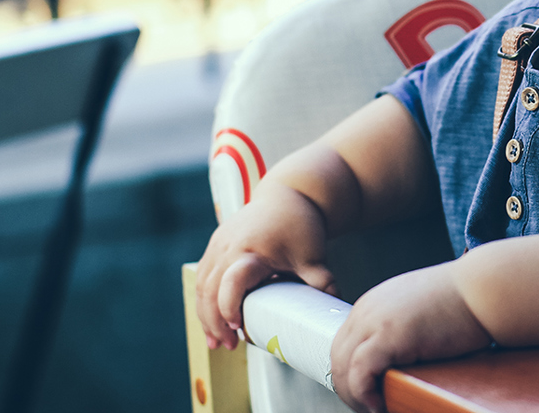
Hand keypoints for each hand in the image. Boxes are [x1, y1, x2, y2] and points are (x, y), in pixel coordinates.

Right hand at [196, 184, 336, 349]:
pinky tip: (209, 320)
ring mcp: (219, 244)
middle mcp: (230, 247)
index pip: (233, 281)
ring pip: (201, 285)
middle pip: (210, 290)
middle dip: (214, 322)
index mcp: (253, 251)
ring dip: (204, 315)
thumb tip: (337, 308)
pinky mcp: (215, 244)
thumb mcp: (313, 255)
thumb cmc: (299, 224)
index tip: (237, 327)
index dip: (230, 306)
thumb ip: (323, 283)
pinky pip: (201, 276)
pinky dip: (202, 300)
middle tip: (227, 345)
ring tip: (215, 341)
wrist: (287, 193)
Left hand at [329, 262, 491, 412]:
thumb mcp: (419, 311)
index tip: (366, 393)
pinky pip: (360, 372)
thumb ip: (402, 330)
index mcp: (372, 304)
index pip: (345, 345)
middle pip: (337, 357)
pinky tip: (378, 404)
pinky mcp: (388, 335)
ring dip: (354, 395)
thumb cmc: (464, 302)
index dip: (350, 374)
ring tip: (374, 409)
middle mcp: (367, 310)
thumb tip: (405, 359)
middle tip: (369, 406)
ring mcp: (375, 321)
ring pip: (343, 367)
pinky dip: (364, 393)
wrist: (483, 288)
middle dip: (348, 388)